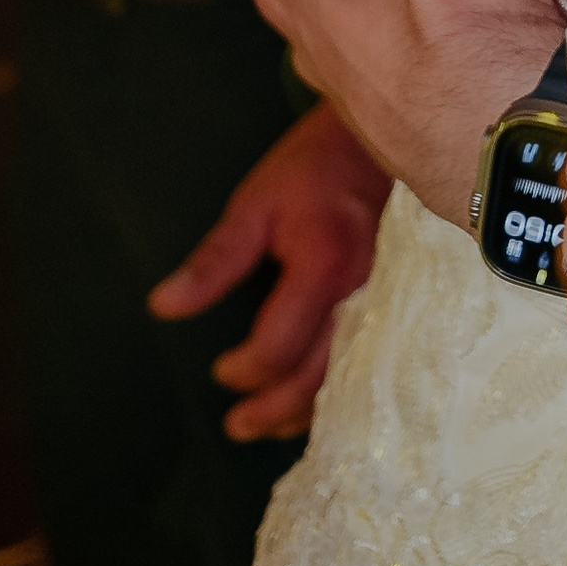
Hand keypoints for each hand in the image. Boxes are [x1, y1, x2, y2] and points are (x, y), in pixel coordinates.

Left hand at [147, 97, 391, 438]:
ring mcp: (392, 302)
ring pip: (350, 380)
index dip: (243, 370)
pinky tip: (317, 401)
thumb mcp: (256, 204)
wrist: (388, 140)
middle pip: (317, 380)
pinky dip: (341, 391)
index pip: (277, 349)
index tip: (221, 368)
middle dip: (272, 412)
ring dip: (306, 411)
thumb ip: (215, 261)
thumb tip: (163, 306)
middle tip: (237, 425)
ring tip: (269, 425)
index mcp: (323, 267)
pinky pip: (372, 364)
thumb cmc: (315, 166)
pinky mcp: (403, 304)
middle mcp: (364, 294)